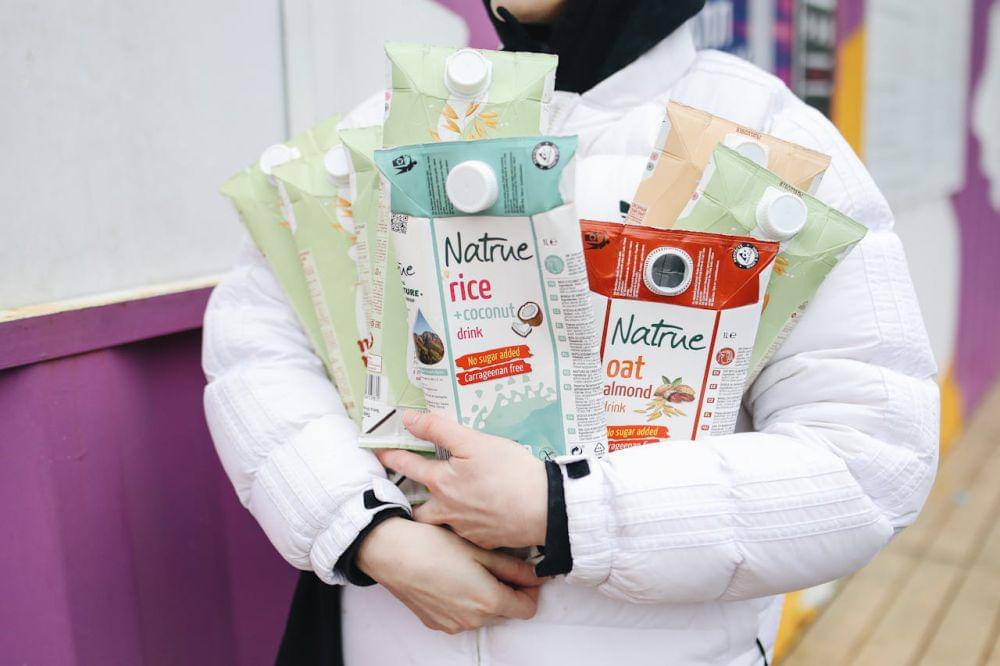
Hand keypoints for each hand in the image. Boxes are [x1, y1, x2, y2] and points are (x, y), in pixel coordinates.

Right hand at [356, 517, 542, 633]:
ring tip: (470, 568)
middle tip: (494, 563)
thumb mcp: (479, 550)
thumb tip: (537, 575)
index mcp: (488, 602)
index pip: (528, 608)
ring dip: (485, 596)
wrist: (390, 553)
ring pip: (484, 614)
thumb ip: (512, 567)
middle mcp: (472, 621)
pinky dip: (465, 601)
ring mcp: (453, 625)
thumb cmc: (433, 545)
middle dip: (507, 590)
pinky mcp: (436, 623)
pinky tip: (452, 578)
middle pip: (506, 611)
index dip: (530, 589)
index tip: (524, 572)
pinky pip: (462, 616)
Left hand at [375, 410, 547, 549]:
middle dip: (413, 504)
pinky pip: (469, 533)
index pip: (408, 467)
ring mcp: (466, 530)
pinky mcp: (485, 541)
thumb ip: (439, 429)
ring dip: (443, 515)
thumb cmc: (511, 472)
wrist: (544, 509)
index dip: (391, 457)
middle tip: (412, 495)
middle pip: (419, 511)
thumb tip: (409, 419)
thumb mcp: (474, 442)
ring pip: (445, 523)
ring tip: (453, 504)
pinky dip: (470, 523)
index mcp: (442, 483)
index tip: (378, 453)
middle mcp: (447, 511)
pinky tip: (482, 515)